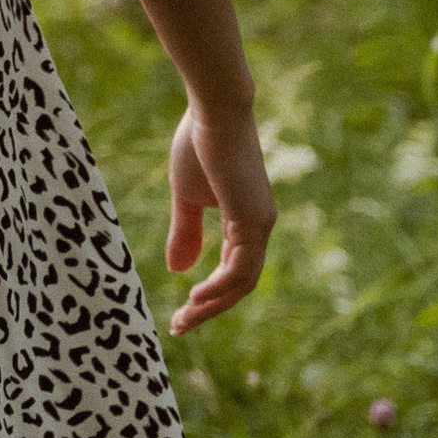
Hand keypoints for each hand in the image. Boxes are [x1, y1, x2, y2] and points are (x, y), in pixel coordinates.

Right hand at [165, 103, 274, 332]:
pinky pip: (239, 268)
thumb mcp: (186, 197)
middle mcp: (260, 227)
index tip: (180, 313)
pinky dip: (218, 287)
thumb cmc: (199, 144)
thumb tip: (178, 270)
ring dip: (212, 305)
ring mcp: (260, 224)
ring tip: (184, 318)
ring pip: (242, 283)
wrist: (213, 110)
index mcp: (245, 222)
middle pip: (240, 285)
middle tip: (179, 327)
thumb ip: (184, 232)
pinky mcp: (252, 218)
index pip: (232, 272)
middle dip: (209, 310)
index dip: (208, 297)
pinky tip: (195, 295)